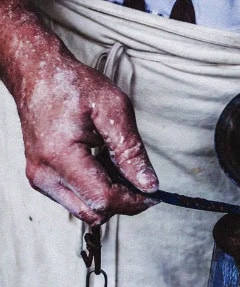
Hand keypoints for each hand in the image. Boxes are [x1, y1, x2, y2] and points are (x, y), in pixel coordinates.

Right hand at [14, 48, 158, 225]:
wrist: (38, 74)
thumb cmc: (72, 85)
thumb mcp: (113, 110)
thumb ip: (131, 151)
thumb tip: (149, 185)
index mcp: (59, 157)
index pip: (103, 199)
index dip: (133, 200)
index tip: (154, 192)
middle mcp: (44, 175)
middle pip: (94, 212)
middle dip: (122, 201)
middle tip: (137, 176)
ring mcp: (40, 179)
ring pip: (85, 210)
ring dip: (108, 195)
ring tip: (114, 162)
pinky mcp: (42, 179)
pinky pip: (75, 199)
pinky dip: (95, 189)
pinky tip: (101, 163)